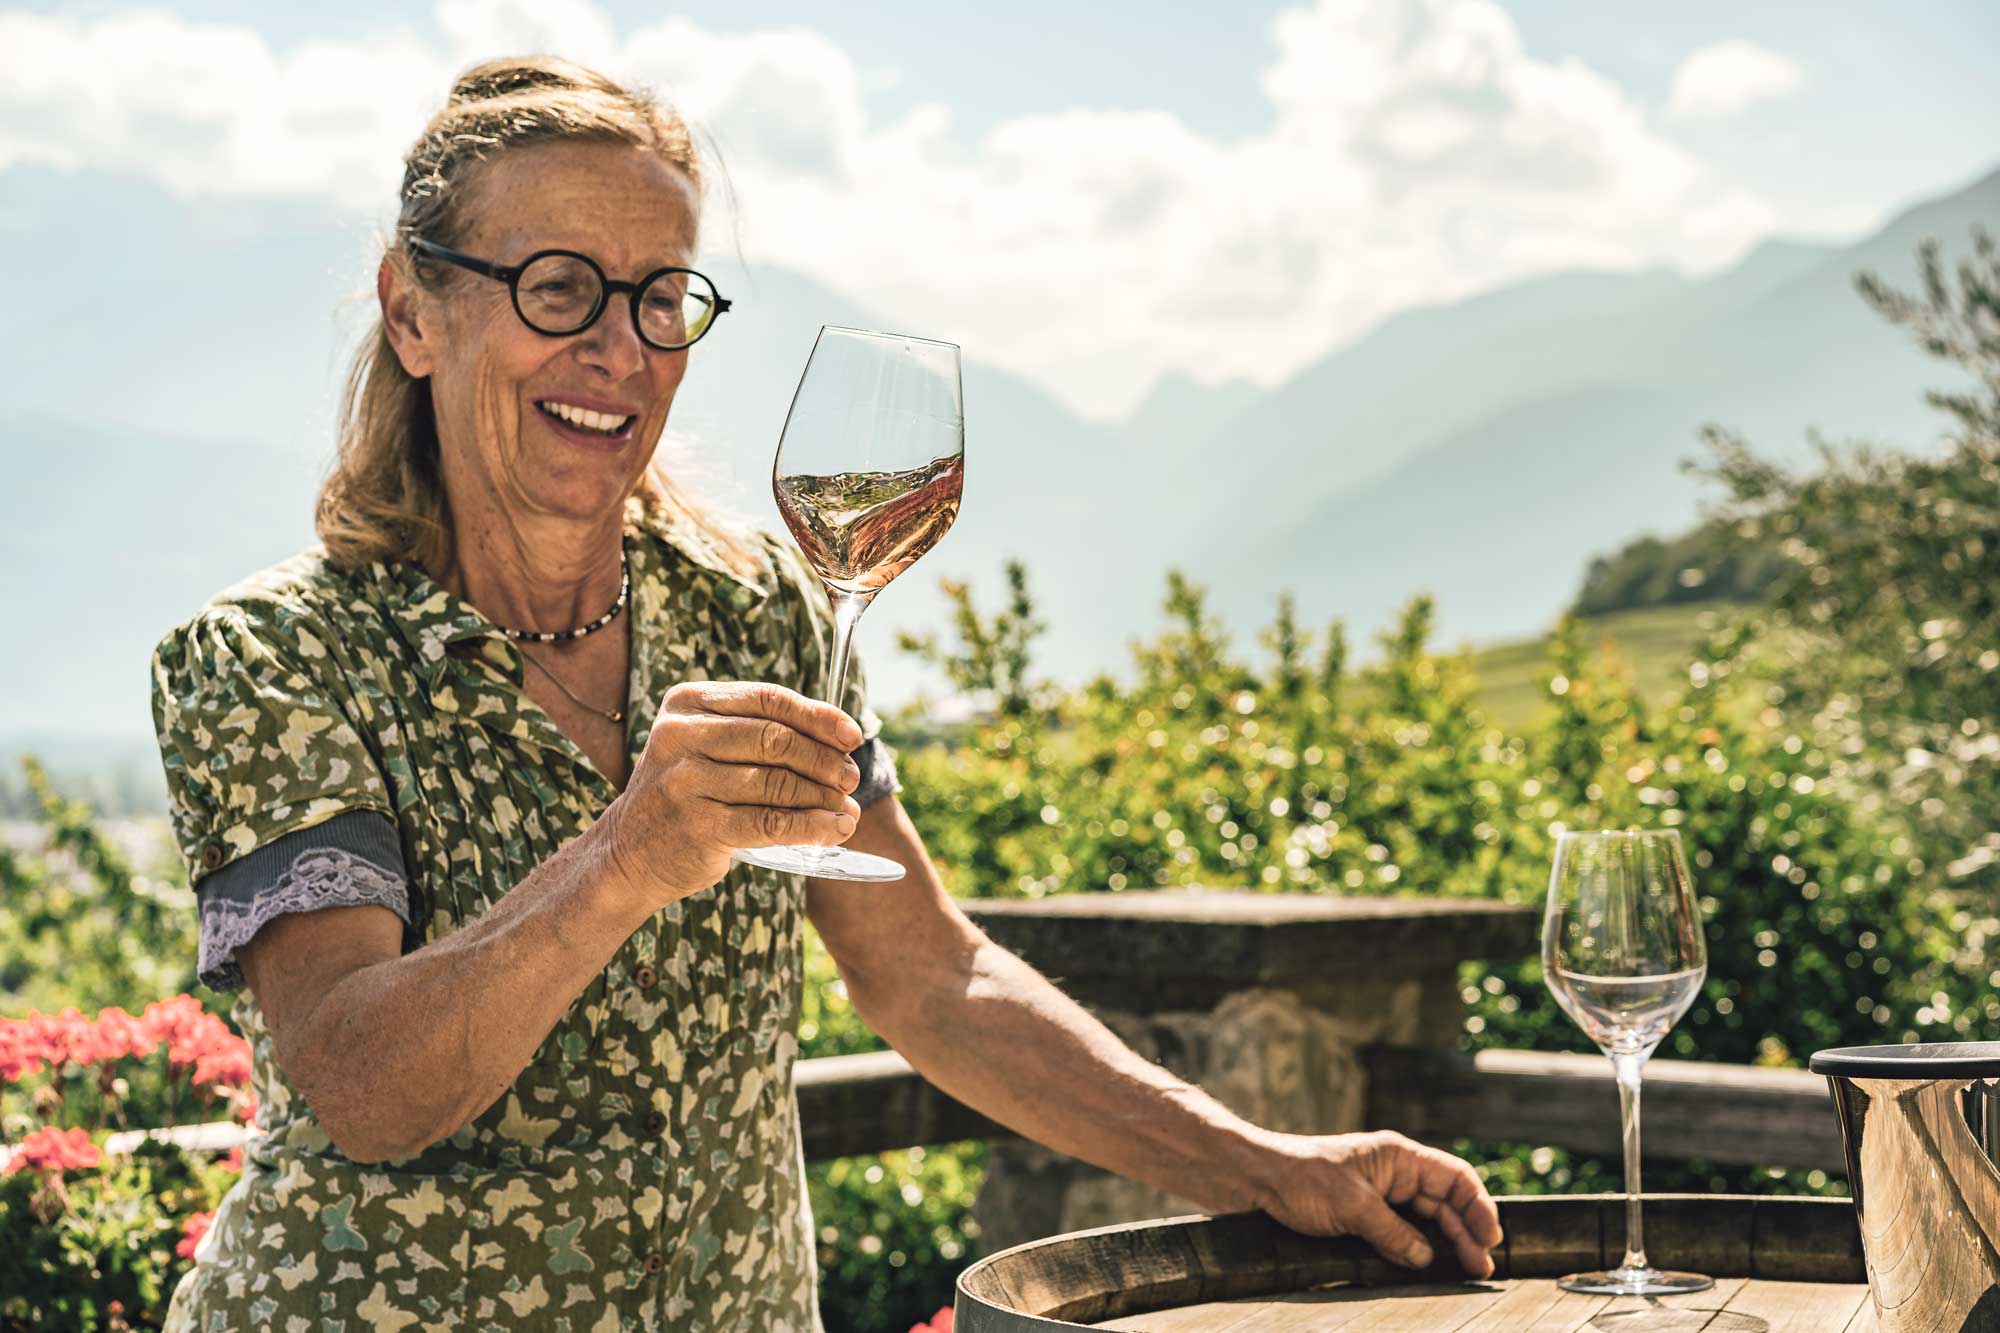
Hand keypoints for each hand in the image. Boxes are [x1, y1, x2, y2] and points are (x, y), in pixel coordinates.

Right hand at [603, 682, 863, 903]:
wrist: (628, 853)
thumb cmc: (687, 795)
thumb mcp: (706, 748)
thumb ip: (758, 733)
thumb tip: (841, 739)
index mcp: (687, 703)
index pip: (767, 699)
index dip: (818, 716)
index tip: (853, 736)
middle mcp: (680, 735)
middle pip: (775, 739)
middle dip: (824, 760)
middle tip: (851, 778)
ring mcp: (685, 781)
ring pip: (777, 782)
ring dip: (823, 797)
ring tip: (848, 809)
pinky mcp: (697, 826)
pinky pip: (770, 822)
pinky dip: (810, 827)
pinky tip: (833, 830)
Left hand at [1255, 1130, 1502, 1277]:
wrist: (1256, 1180)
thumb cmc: (1301, 1179)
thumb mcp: (1352, 1206)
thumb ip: (1393, 1233)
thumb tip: (1426, 1258)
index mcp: (1398, 1157)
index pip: (1454, 1177)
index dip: (1478, 1207)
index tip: (1490, 1238)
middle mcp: (1395, 1173)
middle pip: (1445, 1202)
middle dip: (1467, 1233)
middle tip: (1482, 1269)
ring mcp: (1381, 1193)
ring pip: (1426, 1219)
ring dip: (1447, 1243)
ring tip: (1466, 1271)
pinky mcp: (1365, 1213)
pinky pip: (1402, 1231)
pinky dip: (1418, 1248)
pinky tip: (1428, 1266)